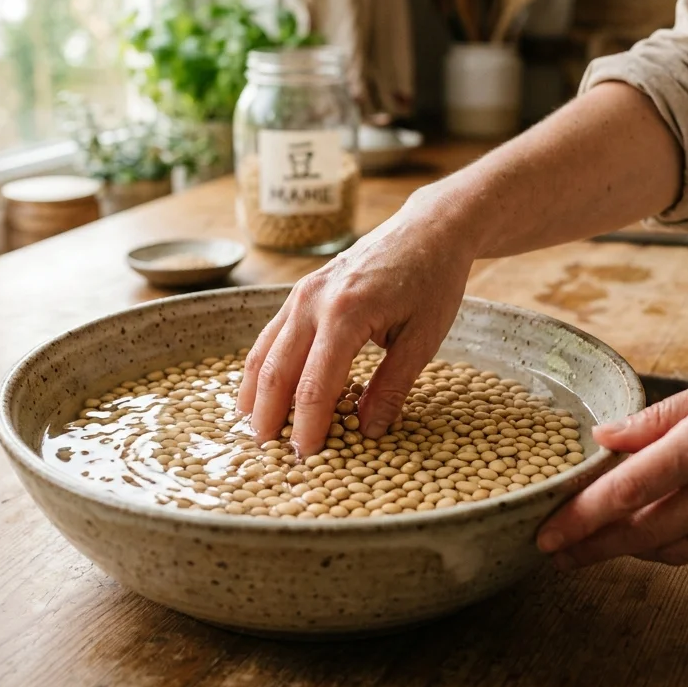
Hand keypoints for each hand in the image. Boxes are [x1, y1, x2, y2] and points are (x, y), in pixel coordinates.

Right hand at [236, 189, 477, 454]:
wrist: (428, 229)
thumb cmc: (433, 280)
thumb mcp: (424, 338)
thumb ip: (392, 386)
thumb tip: (368, 431)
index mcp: (347, 313)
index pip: (316, 385)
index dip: (307, 426)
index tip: (305, 457)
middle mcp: (314, 301)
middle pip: (276, 370)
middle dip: (270, 416)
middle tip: (268, 455)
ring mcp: (302, 292)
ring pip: (264, 351)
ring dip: (255, 393)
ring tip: (254, 430)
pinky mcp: (301, 291)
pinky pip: (271, 334)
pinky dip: (261, 366)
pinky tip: (259, 391)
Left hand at [536, 356, 687, 566]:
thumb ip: (657, 417)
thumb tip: (604, 434)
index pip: (630, 488)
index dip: (583, 515)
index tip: (548, 531)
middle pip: (641, 531)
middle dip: (590, 546)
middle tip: (552, 552)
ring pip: (669, 548)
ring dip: (624, 551)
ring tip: (588, 549)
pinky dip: (667, 546)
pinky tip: (645, 538)